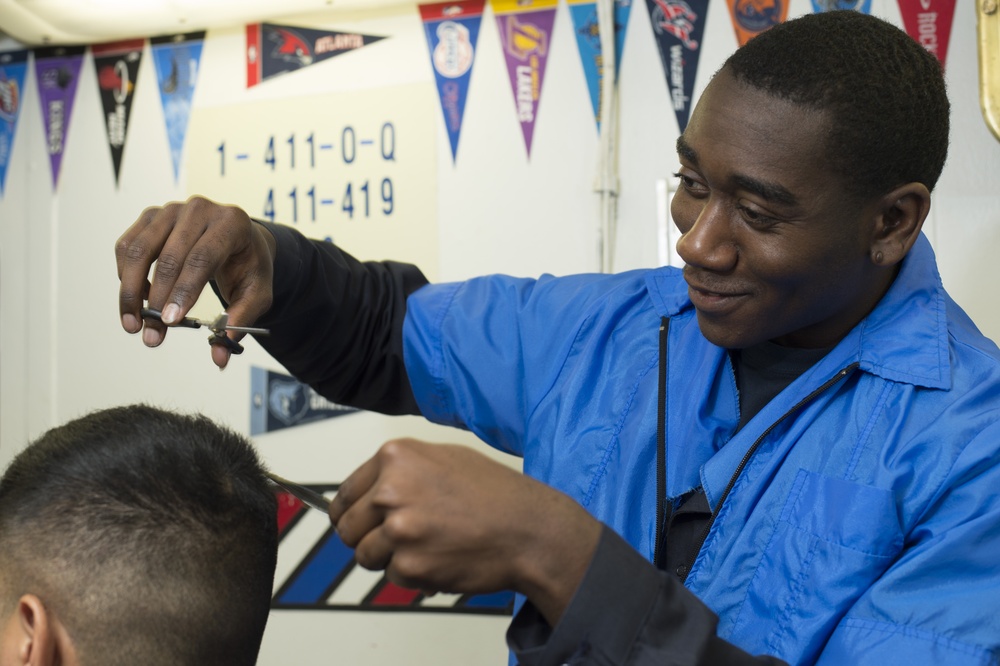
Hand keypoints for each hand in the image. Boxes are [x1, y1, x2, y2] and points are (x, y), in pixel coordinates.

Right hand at [115, 196, 276, 367]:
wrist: (241, 240)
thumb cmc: (249, 266)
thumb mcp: (257, 294)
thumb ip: (240, 322)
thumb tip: (219, 356)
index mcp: (232, 223)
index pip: (202, 257)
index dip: (183, 290)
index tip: (170, 322)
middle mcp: (200, 210)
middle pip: (169, 257)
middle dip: (156, 301)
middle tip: (152, 335)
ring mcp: (172, 210)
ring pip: (139, 251)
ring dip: (130, 292)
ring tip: (134, 324)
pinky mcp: (151, 217)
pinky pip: (128, 247)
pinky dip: (126, 276)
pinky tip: (137, 300)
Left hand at [329, 438, 601, 625]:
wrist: (528, 528)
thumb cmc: (495, 493)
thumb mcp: (445, 457)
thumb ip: (401, 470)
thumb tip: (368, 490)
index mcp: (395, 458)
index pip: (344, 494)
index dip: (349, 513)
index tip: (354, 522)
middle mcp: (390, 490)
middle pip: (348, 528)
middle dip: (367, 537)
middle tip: (398, 539)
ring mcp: (398, 529)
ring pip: (366, 555)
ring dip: (390, 558)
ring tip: (427, 546)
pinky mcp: (409, 565)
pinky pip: (392, 576)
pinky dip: (412, 574)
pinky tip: (441, 557)